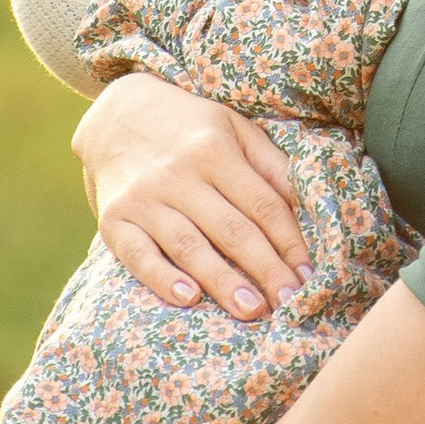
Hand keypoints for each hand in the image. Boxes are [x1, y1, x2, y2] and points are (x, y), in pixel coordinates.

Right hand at [71, 73, 310, 317]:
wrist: (116, 113)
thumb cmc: (189, 127)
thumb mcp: (234, 128)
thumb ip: (270, 164)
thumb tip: (307, 206)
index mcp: (214, 150)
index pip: (262, 204)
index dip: (290, 242)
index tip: (310, 275)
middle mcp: (178, 174)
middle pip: (232, 230)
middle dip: (265, 269)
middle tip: (290, 303)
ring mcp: (143, 199)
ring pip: (189, 246)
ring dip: (223, 282)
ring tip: (252, 310)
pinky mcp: (114, 220)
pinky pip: (138, 255)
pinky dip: (162, 279)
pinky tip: (189, 298)